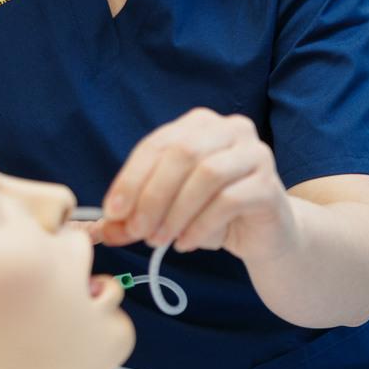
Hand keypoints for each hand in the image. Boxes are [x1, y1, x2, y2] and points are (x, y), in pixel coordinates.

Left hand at [95, 109, 296, 260]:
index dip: (131, 177)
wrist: (265, 235)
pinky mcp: (269, 185)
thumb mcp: (167, 212)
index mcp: (201, 124)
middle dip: (153, 195)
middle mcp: (232, 129)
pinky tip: (187, 243)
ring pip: (207, 175)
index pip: (158, 143)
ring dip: (176, 212)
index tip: (112, 212)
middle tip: (137, 231)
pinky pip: (229, 200)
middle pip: (183, 153)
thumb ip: (135, 217)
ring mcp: (256, 154)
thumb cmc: (213, 215)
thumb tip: (100, 231)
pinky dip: (200, 225)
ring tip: (161, 240)